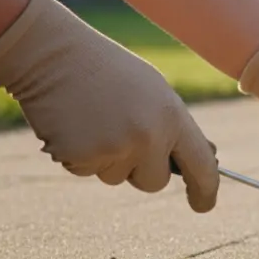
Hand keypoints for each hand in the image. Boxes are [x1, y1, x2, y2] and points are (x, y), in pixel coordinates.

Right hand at [0, 0, 219, 210]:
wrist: (53, 54)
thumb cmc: (107, 71)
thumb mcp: (153, 92)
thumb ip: (174, 128)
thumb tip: (205, 162)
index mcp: (172, 117)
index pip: (201, 165)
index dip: (205, 190)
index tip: (204, 205)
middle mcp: (148, 136)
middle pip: (154, 182)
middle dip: (140, 169)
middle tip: (121, 134)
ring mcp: (114, 148)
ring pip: (117, 178)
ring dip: (106, 159)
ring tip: (94, 119)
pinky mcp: (81, 157)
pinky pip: (86, 172)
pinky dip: (80, 155)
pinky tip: (74, 124)